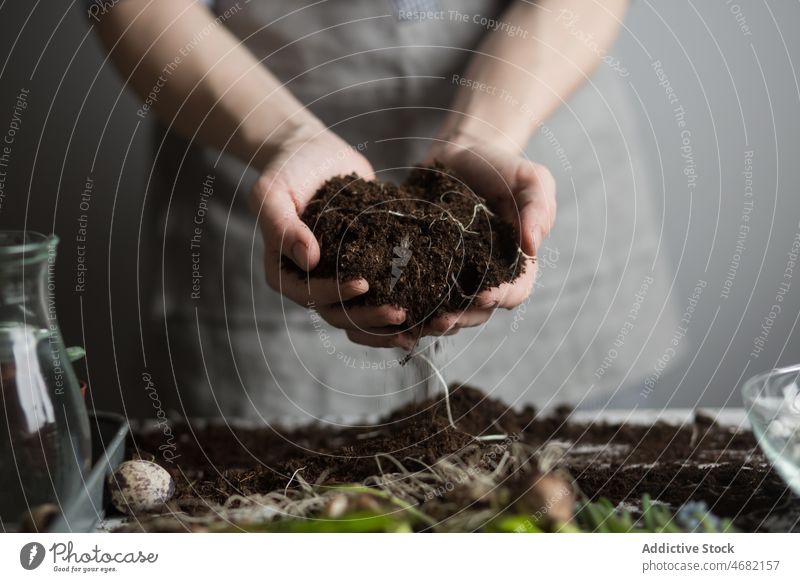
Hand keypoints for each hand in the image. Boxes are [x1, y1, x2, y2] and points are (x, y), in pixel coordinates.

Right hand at [250, 126, 414, 348]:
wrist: (313, 154)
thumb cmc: (287, 170)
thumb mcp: (272, 193)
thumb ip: (283, 227)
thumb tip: (309, 260)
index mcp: (285, 272)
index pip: (311, 295)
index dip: (336, 295)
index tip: (363, 284)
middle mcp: (312, 282)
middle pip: (340, 315)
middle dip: (370, 319)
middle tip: (401, 313)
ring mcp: (339, 277)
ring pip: (362, 314)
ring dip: (389, 324)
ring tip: (418, 326)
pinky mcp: (364, 265)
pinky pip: (381, 293)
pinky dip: (401, 302)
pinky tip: (428, 308)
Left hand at [418, 138, 556, 336]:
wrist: (461, 154)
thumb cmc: (502, 168)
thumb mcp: (531, 180)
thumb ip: (538, 208)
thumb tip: (532, 246)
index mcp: (515, 262)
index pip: (515, 292)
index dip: (500, 298)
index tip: (483, 296)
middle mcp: (485, 276)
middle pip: (478, 312)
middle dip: (461, 318)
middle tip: (442, 319)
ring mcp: (455, 275)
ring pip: (449, 310)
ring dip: (435, 320)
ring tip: (419, 320)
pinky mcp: (427, 267)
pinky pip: (420, 293)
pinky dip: (411, 303)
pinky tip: (396, 305)